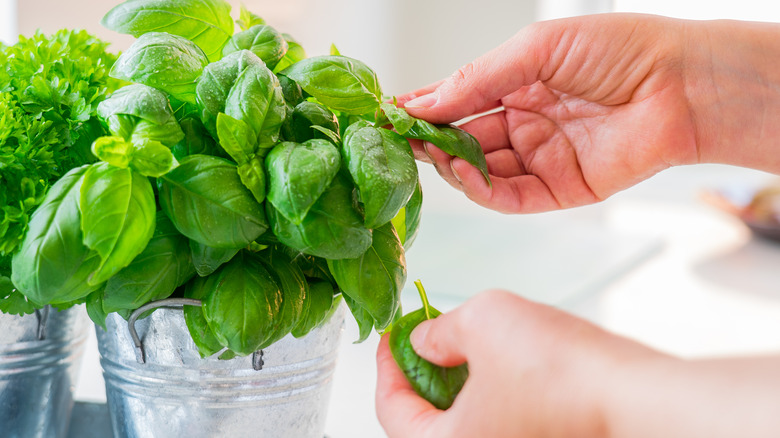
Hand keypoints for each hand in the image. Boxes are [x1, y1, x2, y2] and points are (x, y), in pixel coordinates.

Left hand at [375, 290, 664, 437]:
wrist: (630, 392)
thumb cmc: (560, 370)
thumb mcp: (479, 321)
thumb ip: (439, 331)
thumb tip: (424, 340)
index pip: (392, 411)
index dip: (387, 365)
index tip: (393, 336)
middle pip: (425, 420)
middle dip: (420, 373)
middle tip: (423, 336)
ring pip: (461, 420)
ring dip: (452, 381)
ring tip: (460, 341)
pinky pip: (492, 421)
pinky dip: (483, 391)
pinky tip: (494, 359)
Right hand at [399, 14, 779, 212]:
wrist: (682, 84)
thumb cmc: (620, 50)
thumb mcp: (536, 49)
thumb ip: (479, 78)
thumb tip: (424, 102)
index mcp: (517, 85)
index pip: (457, 101)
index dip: (424, 107)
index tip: (389, 112)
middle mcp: (523, 124)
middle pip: (462, 139)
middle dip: (430, 140)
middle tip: (400, 139)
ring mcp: (539, 159)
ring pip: (480, 171)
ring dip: (451, 165)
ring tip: (431, 154)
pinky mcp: (558, 190)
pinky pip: (509, 196)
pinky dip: (482, 189)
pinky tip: (465, 173)